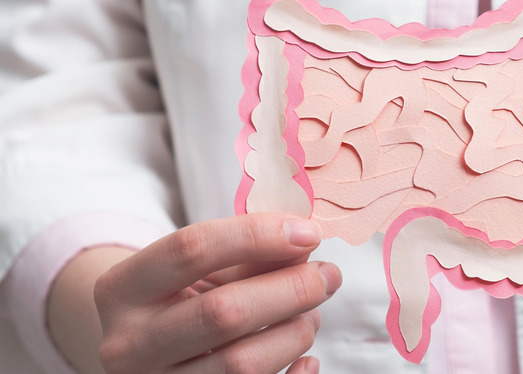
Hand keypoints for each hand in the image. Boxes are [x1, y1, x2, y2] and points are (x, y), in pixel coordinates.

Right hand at [90, 213, 339, 373]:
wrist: (143, 353)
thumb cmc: (179, 301)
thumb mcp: (197, 270)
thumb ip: (247, 253)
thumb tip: (305, 242)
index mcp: (122, 289)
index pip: (192, 249)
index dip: (257, 235)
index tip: (308, 232)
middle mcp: (128, 344)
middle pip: (223, 312)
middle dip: (290, 289)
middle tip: (327, 275)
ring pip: (243, 363)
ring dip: (294, 332)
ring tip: (310, 314)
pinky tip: (307, 358)